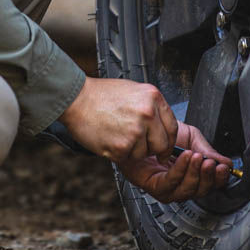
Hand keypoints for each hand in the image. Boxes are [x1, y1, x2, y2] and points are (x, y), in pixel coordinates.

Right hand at [58, 76, 177, 161]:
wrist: (76, 99)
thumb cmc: (100, 95)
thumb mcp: (134, 91)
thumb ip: (151, 107)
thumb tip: (162, 126)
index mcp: (153, 97)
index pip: (172, 127)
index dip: (168, 140)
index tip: (164, 146)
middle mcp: (148, 113)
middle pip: (162, 144)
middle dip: (152, 148)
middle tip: (138, 145)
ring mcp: (135, 131)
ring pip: (144, 153)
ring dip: (132, 150)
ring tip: (117, 134)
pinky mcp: (122, 146)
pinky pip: (127, 158)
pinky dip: (118, 153)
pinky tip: (109, 138)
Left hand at [115, 123, 232, 202]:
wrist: (139, 125)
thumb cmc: (159, 131)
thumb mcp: (190, 137)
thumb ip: (208, 151)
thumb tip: (226, 163)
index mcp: (190, 173)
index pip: (209, 184)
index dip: (219, 179)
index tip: (223, 168)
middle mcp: (178, 183)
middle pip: (199, 192)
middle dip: (208, 178)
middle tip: (211, 163)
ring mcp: (165, 187)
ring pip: (185, 192)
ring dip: (194, 174)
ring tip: (198, 158)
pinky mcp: (151, 185)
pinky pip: (169, 184)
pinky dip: (180, 171)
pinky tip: (184, 157)